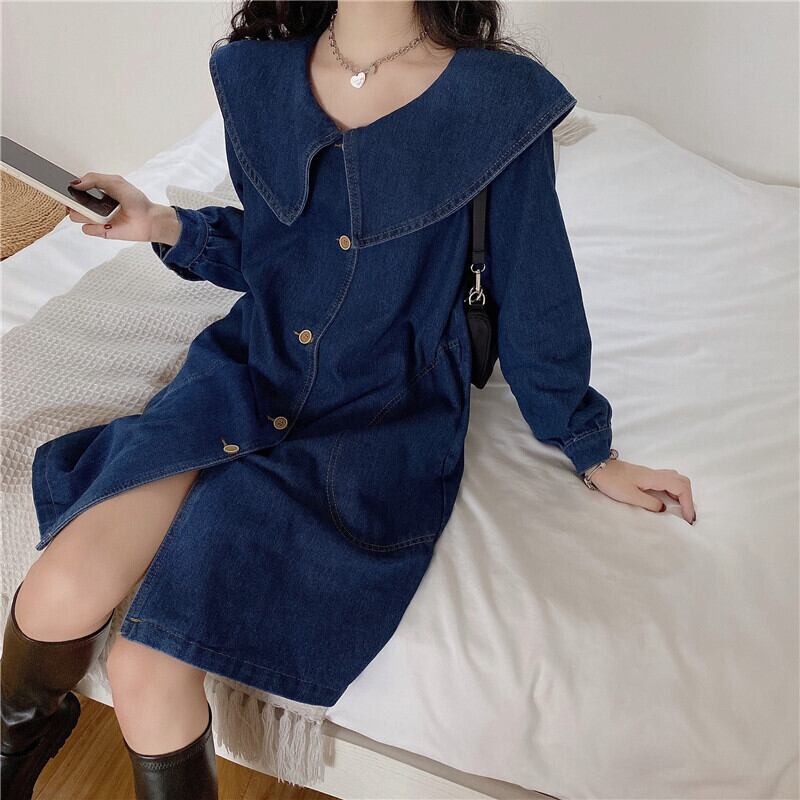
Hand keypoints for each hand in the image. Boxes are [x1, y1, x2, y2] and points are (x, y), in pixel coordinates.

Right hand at [64, 172, 179, 245]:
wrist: (148, 219)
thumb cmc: (135, 200)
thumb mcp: (116, 182)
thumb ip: (95, 179)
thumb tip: (75, 183)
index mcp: (93, 191)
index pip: (72, 189)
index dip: (63, 187)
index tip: (53, 183)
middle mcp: (91, 205)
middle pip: (68, 203)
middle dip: (69, 200)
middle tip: (75, 198)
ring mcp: (94, 219)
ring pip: (75, 216)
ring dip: (83, 213)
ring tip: (99, 211)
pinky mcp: (100, 231)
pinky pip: (87, 229)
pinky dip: (94, 226)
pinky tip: (106, 223)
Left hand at [587, 458, 695, 524]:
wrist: (598, 467)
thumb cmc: (612, 481)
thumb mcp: (630, 496)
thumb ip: (649, 503)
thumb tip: (664, 509)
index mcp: (655, 478)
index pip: (681, 488)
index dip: (688, 504)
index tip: (688, 518)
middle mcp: (656, 474)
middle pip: (682, 481)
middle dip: (688, 499)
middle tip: (688, 515)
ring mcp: (651, 474)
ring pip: (675, 480)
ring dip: (682, 494)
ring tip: (682, 510)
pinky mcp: (645, 476)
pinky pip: (667, 481)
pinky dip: (673, 491)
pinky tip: (669, 501)